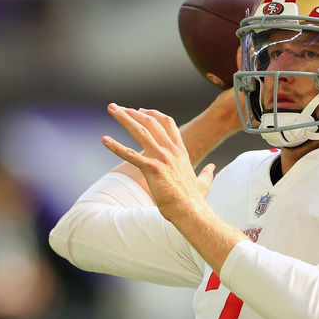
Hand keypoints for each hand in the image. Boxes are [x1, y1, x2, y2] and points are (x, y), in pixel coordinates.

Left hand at [103, 104, 215, 221]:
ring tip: (112, 109)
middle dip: (133, 112)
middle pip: (151, 122)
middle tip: (118, 108)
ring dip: (124, 118)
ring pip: (140, 131)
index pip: (167, 124)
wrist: (190, 210)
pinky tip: (104, 140)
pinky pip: (130, 154)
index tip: (141, 111)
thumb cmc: (195, 200)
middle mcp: (171, 150)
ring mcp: (161, 158)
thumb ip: (207, 173)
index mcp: (180, 151)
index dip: (153, 115)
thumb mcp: (204, 183)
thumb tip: (213, 168)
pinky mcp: (152, 168)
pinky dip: (116, 146)